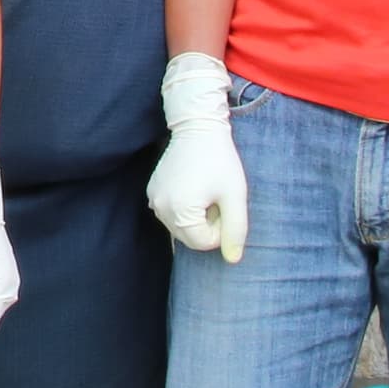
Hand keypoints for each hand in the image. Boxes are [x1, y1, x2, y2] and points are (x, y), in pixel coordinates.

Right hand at [147, 52, 248, 261]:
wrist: (197, 127)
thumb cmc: (220, 160)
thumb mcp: (235, 196)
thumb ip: (236, 230)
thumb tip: (233, 261)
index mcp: (180, 212)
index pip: (205, 243)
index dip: (221, 227)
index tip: (225, 202)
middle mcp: (160, 209)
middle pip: (191, 238)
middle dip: (208, 224)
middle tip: (216, 196)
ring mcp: (153, 200)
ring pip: (182, 227)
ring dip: (197, 216)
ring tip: (205, 189)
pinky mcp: (152, 191)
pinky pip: (172, 214)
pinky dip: (185, 208)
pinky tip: (194, 185)